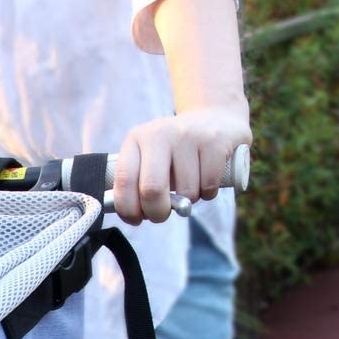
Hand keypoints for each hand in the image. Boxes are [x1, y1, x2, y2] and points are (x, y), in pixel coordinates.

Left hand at [112, 106, 251, 224]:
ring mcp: (188, 135)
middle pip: (152, 190)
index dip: (128, 209)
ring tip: (188, 187)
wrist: (214, 119)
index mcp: (136, 140)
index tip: (136, 219)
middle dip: (157, 213)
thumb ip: (136, 185)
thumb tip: (135, 216)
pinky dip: (207, 193)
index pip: (124, 181)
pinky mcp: (215, 141)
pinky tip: (205, 180)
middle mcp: (159, 134)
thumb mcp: (147, 159)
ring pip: (185, 192)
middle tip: (161, 215)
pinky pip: (208, 186)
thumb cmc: (174, 152)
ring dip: (187, 202)